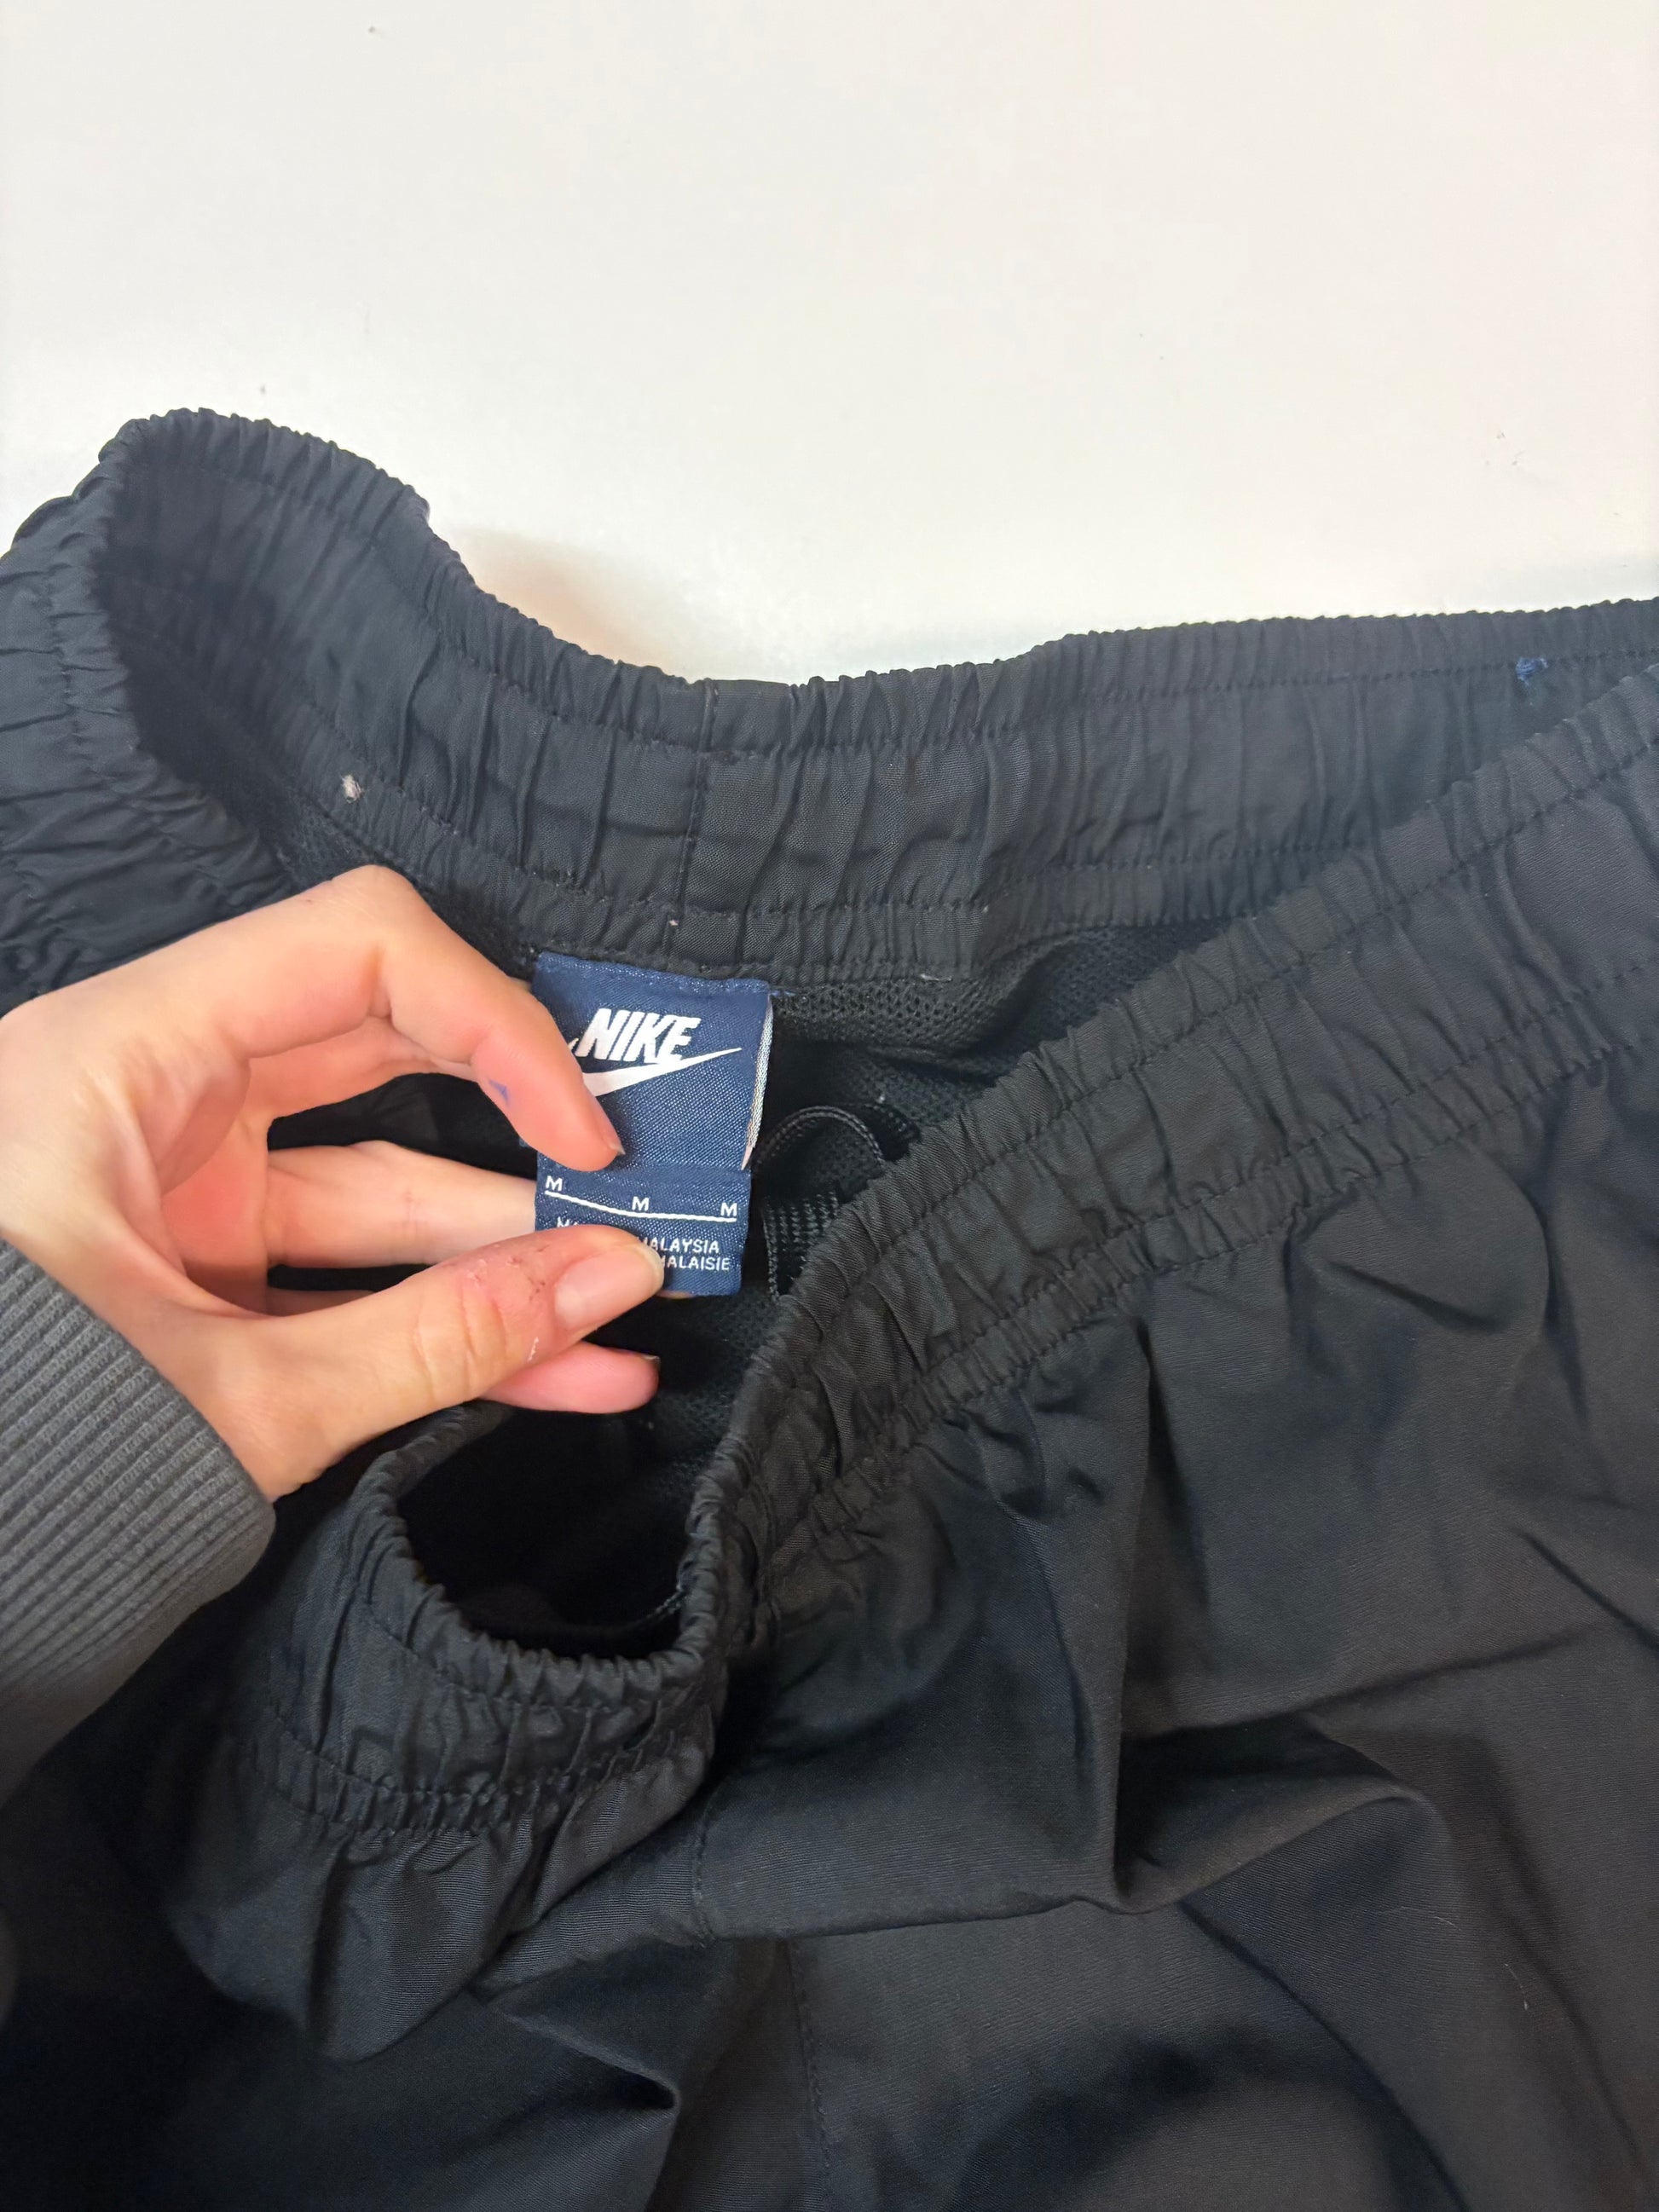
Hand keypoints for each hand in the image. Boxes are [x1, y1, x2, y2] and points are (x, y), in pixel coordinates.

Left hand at [0, 867, 665, 1499]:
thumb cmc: (7, 1457)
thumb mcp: (239, 1397)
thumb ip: (441, 1336)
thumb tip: (612, 1278)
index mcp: (121, 1059)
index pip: (358, 951)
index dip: (496, 1023)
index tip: (584, 1132)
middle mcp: (151, 1098)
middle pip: (384, 1050)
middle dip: (521, 1123)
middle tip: (634, 1178)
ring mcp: (176, 1191)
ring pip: (377, 1184)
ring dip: (499, 1249)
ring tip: (621, 1310)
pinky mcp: (199, 1275)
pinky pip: (344, 1273)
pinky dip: (437, 1317)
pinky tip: (553, 1365)